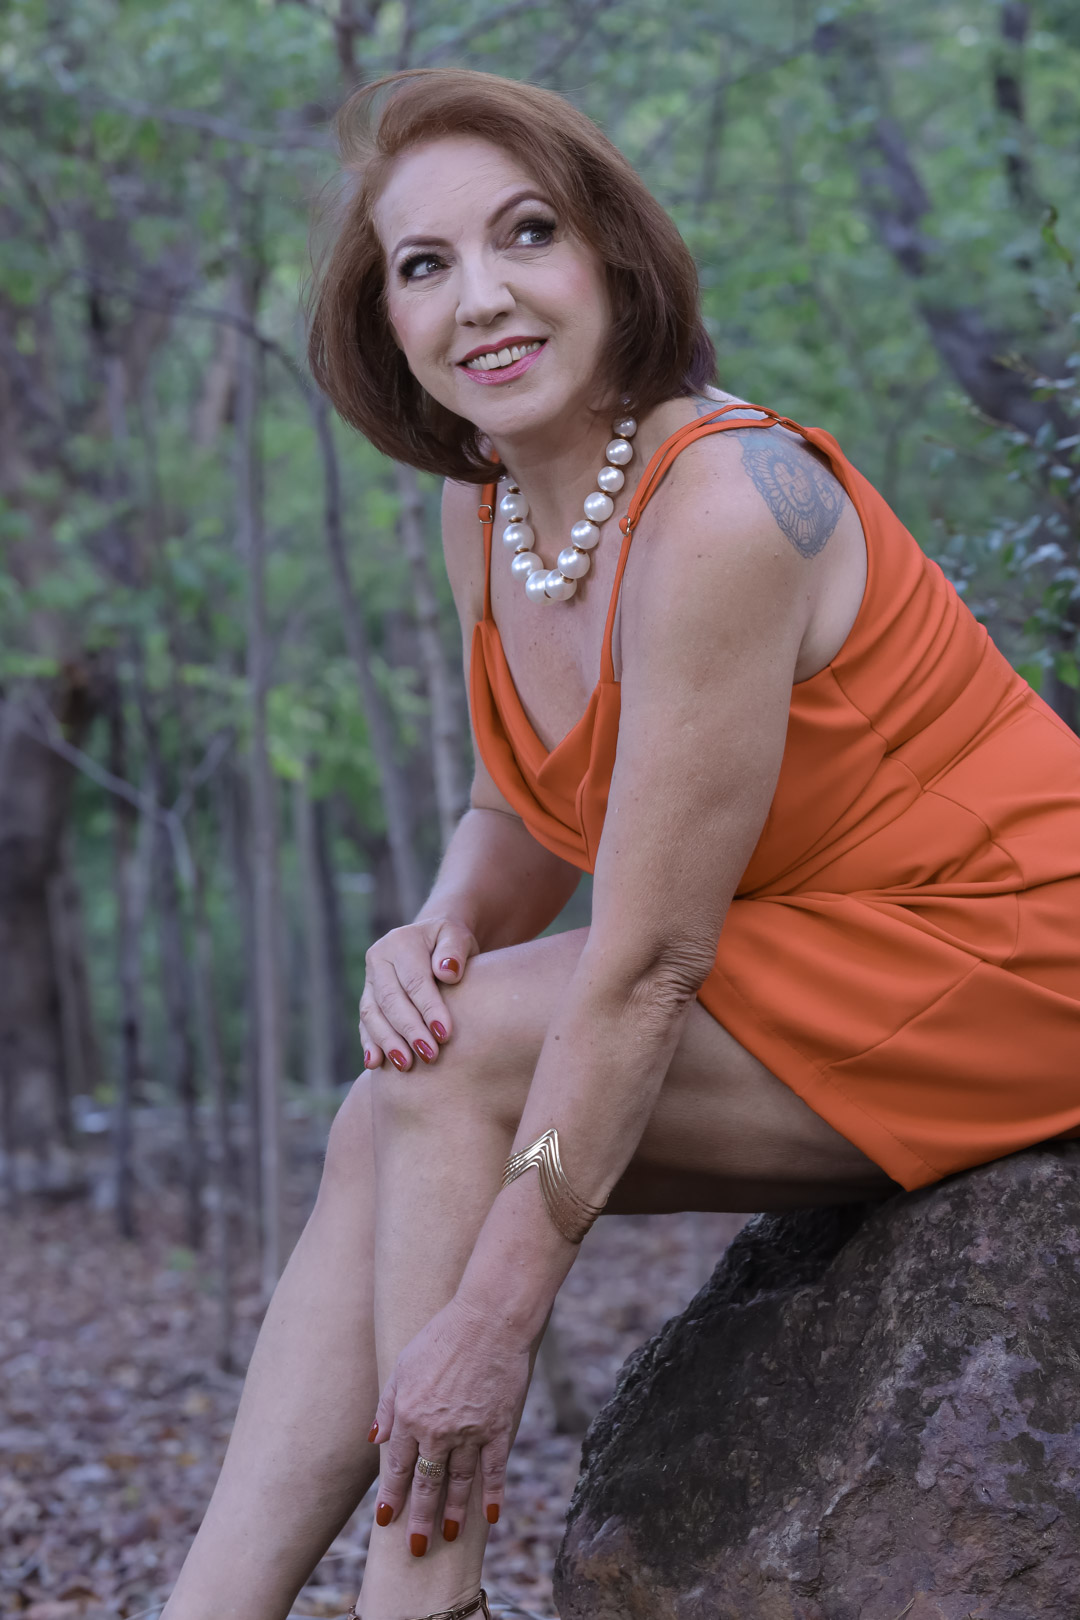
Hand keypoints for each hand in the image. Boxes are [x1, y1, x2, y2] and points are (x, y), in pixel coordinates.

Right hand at [358, 917, 477, 1071]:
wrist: (432, 941)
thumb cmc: (450, 943)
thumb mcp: (458, 937)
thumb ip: (454, 950)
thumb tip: (447, 972)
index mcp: (400, 942)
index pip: (415, 981)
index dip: (429, 1009)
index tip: (445, 1034)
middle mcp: (378, 959)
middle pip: (391, 1000)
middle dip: (410, 1031)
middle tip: (429, 1056)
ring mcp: (369, 980)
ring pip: (373, 1014)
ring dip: (388, 1042)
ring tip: (406, 1065)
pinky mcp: (367, 999)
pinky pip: (364, 1023)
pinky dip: (370, 1044)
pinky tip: (375, 1064)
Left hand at [370, 1297, 530, 1553]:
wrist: (488, 1319)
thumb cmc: (442, 1336)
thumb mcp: (404, 1366)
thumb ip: (388, 1405)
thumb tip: (375, 1439)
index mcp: (410, 1415)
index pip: (399, 1467)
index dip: (392, 1495)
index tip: (385, 1520)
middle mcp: (438, 1431)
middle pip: (426, 1484)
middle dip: (419, 1519)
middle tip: (415, 1547)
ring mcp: (470, 1432)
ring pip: (458, 1483)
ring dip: (451, 1513)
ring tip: (445, 1537)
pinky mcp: (498, 1428)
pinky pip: (494, 1469)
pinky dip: (492, 1495)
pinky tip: (489, 1517)